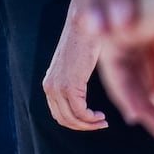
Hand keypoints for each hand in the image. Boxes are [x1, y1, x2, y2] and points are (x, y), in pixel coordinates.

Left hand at [43, 12, 107, 131]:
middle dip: (83, 127)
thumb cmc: (84, 44)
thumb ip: (74, 81)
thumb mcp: (75, 67)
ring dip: (89, 125)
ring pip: (72, 119)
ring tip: (103, 121)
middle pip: (63, 119)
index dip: (76, 122)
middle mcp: (49, 86)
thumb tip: (82, 98)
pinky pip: (80, 112)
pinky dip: (92, 118)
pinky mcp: (69, 86)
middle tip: (101, 124)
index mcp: (49, 83)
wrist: (84, 26)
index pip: (58, 113)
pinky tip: (102, 115)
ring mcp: (57, 87)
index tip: (93, 121)